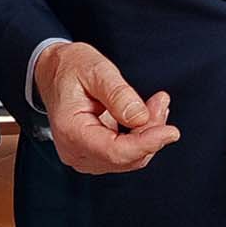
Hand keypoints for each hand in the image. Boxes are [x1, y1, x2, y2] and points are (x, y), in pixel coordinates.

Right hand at [34, 41, 179, 173]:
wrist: (54, 71)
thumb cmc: (70, 68)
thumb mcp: (95, 69)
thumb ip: (118, 94)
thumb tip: (140, 118)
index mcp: (71, 131)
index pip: (115, 151)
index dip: (147, 143)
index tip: (171, 132)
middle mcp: (75, 151)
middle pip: (126, 157)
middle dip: (151, 133)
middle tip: (160, 101)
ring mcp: (84, 156)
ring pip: (129, 158)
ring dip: (149, 134)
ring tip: (156, 103)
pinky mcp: (94, 154)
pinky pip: (125, 153)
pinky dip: (142, 136)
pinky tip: (149, 114)